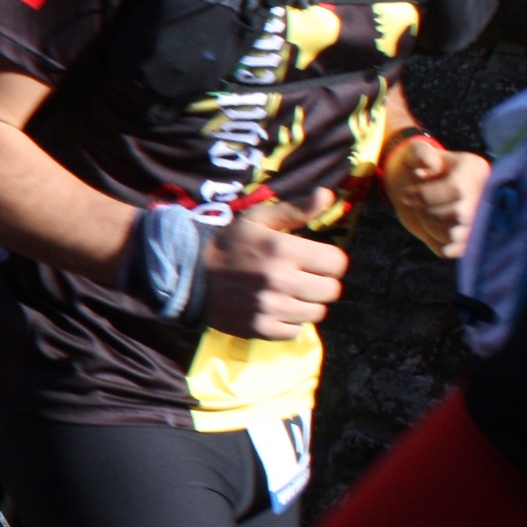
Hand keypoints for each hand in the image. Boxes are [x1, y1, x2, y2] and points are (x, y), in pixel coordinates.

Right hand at [199, 189, 349, 339]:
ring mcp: (269, 307)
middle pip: (331, 291)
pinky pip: (294, 331)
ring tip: (287, 294)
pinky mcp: (259, 328)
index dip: (329, 261)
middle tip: (302, 279)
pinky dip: (288, 323)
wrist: (188, 275)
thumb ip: (295, 209)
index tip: (315, 261)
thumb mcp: (258, 219)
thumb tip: (328, 195)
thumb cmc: (229, 244)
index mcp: (283, 249)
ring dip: (306, 304)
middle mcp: (279, 280)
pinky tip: (273, 310)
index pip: (337, 263)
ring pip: (316, 313)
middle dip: (321, 284)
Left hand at [385, 133, 487, 258]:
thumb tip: (429, 165)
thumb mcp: (415, 153)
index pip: (457, 190)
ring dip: (432, 229)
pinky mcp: (471, 238)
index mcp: (475, 169)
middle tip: (418, 208)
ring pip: (459, 235)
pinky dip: (440, 245)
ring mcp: (480, 217)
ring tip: (425, 217)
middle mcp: (485, 194)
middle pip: (461, 215)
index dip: (426, 196)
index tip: (407, 196)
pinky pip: (456, 250)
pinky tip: (432, 232)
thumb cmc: (417, 166)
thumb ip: (420, 153)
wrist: (417, 185)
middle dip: (429, 213)